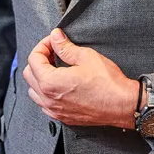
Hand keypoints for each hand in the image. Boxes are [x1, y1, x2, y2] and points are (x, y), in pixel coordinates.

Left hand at [22, 29, 137, 129]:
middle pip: (29, 75)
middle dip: (39, 60)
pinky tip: (60, 85)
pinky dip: (46, 92)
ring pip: (34, 91)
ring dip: (40, 77)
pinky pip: (44, 104)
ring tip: (55, 68)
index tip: (53, 41)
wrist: (123, 105)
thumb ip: (65, 47)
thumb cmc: (108, 83)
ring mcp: (55, 110)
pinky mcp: (63, 117)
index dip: (43, 45)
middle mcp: (49, 99)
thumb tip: (55, 37)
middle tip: (54, 52)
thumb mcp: (86, 57)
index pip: (34, 59)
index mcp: (50, 82)